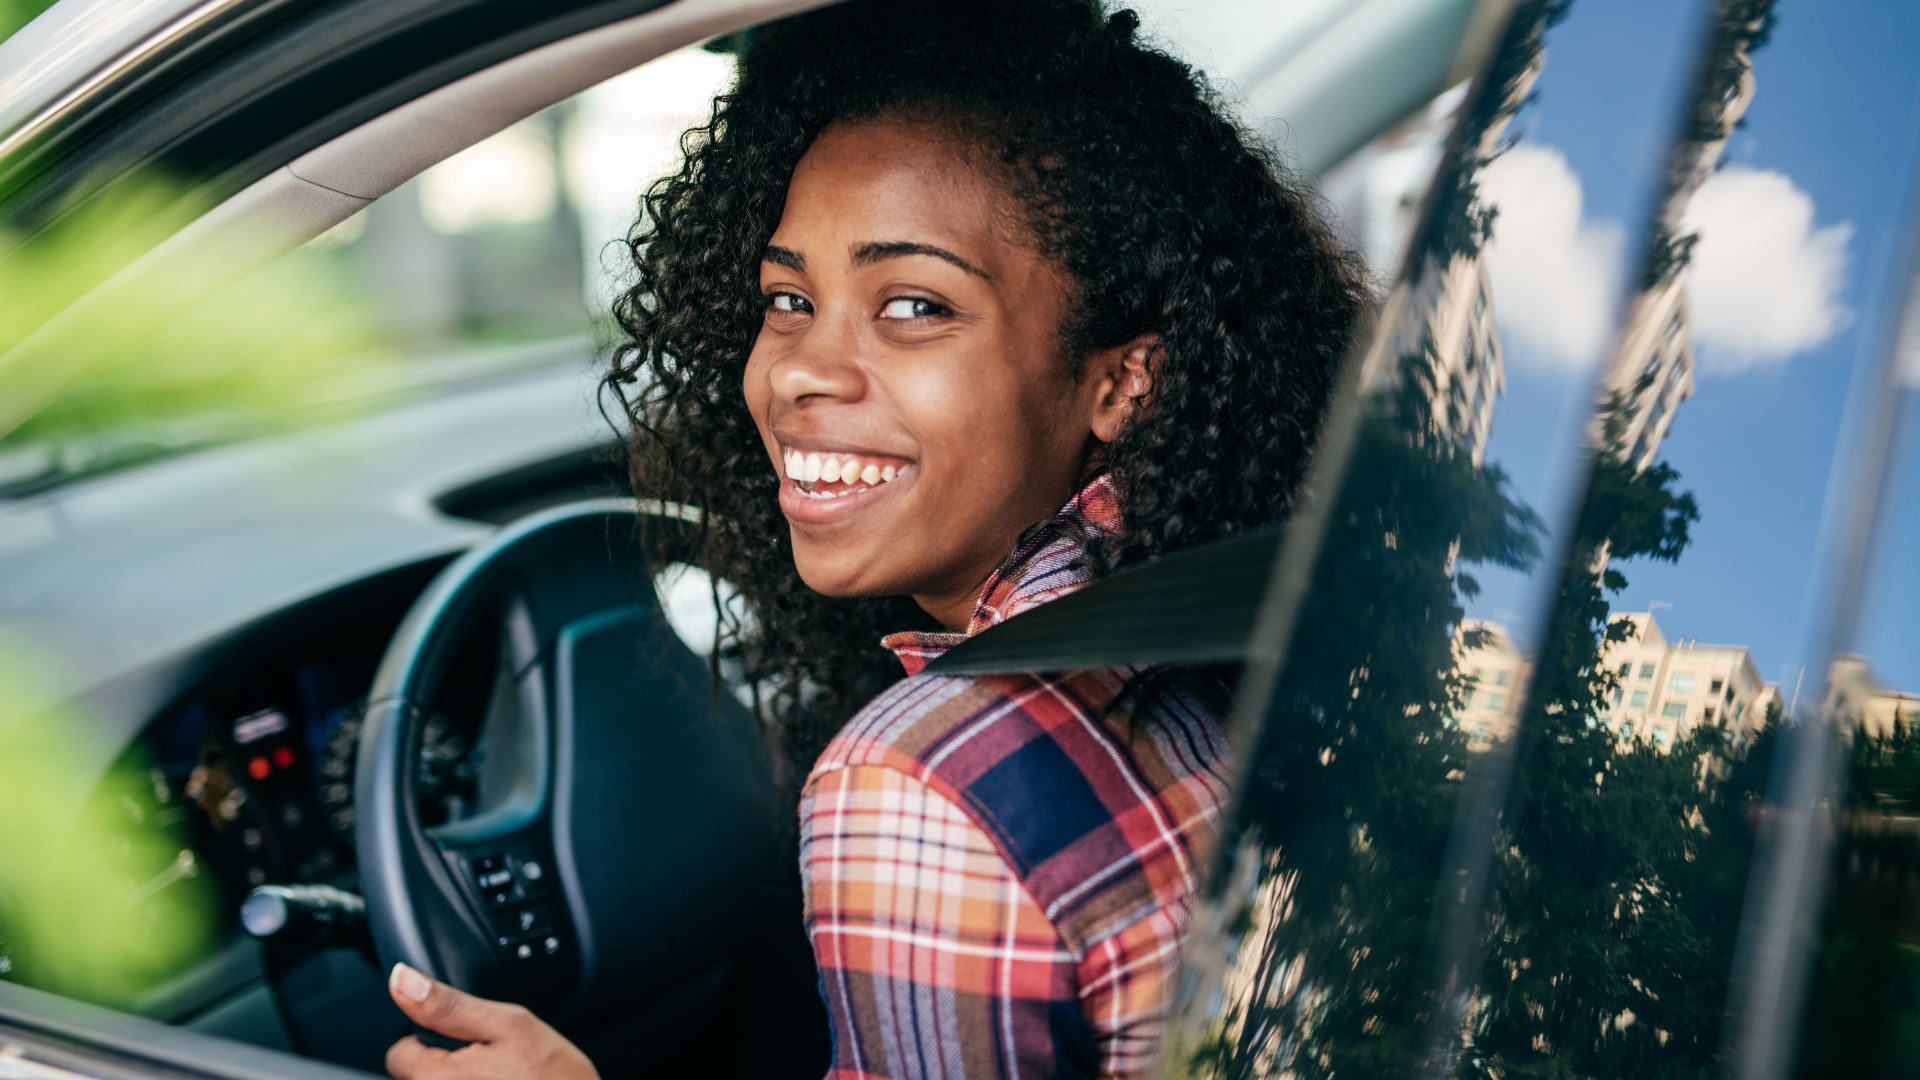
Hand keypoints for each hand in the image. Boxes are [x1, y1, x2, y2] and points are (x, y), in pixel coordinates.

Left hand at [385, 962, 598, 1079]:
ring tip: (504, 1079)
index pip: (399, 1050)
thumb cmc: (555, 1079)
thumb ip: (448, 1004)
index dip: (433, 1036)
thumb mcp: (508, 1024)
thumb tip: (402, 980)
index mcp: (433, 1077)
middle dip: (449, 1063)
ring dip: (466, 1079)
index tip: (467, 1040)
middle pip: (417, 1075)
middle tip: (494, 1062)